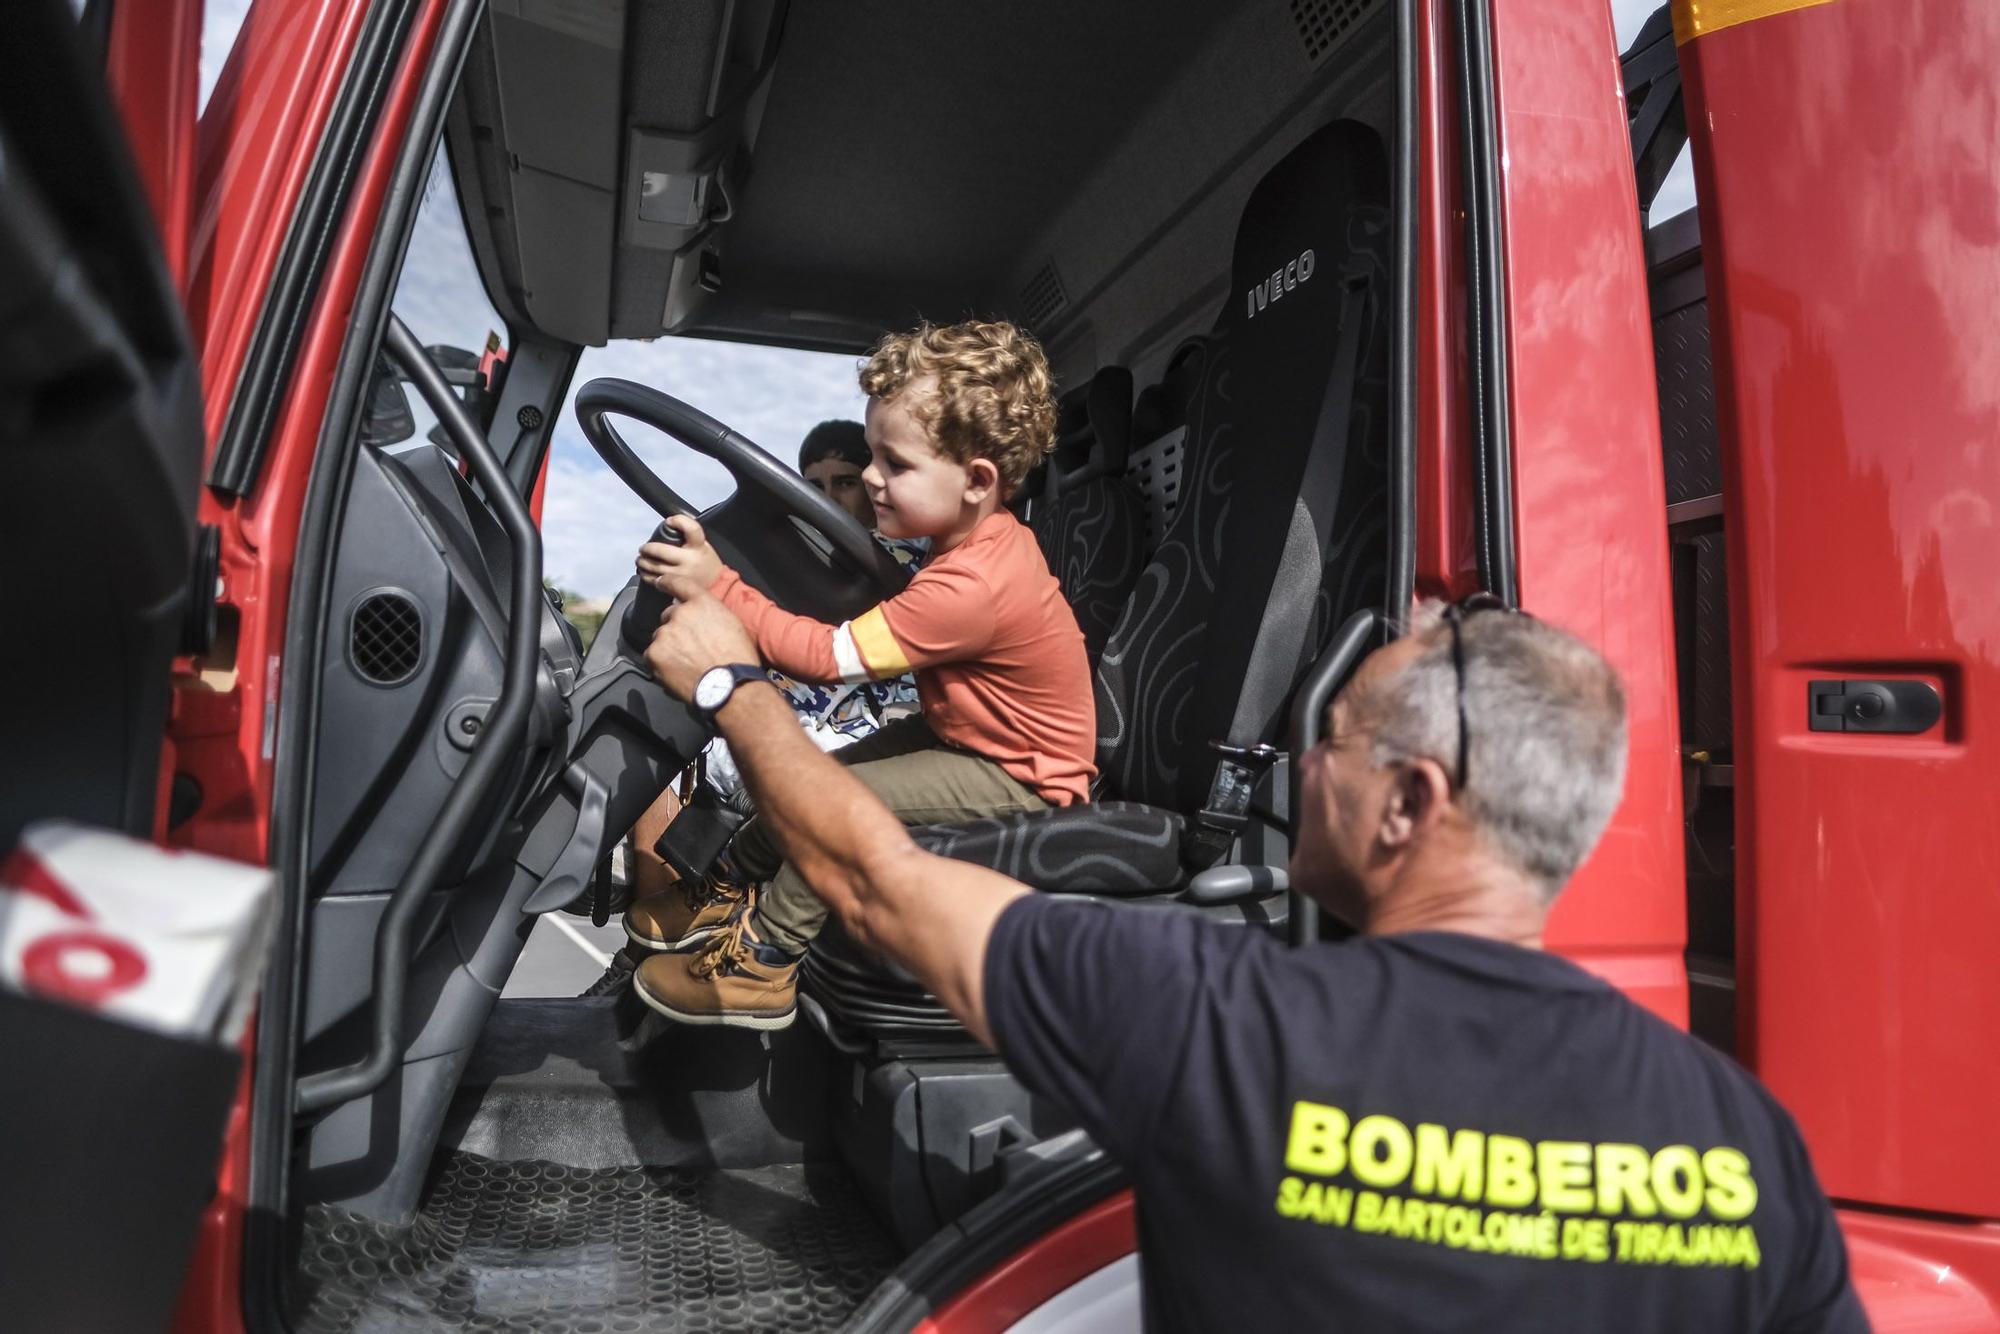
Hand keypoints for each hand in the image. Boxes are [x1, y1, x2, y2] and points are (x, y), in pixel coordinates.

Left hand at [635, 515, 723, 593]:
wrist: (717, 585)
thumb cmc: (706, 562)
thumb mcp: (704, 545)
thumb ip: (688, 536)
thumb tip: (667, 525)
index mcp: (699, 546)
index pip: (691, 528)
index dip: (678, 521)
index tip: (669, 521)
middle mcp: (690, 560)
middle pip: (661, 551)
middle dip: (647, 548)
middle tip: (643, 549)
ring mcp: (683, 574)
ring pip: (655, 567)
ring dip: (643, 562)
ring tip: (641, 560)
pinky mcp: (677, 587)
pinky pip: (656, 580)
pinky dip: (647, 576)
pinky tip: (645, 572)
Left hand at [644, 586, 759, 698]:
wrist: (730, 686)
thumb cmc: (737, 658)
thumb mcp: (731, 623)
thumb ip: (710, 612)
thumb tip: (697, 615)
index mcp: (702, 603)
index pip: (678, 583)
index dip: (667, 582)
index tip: (660, 583)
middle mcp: (680, 613)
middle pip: (669, 616)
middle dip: (676, 628)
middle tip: (691, 646)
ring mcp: (665, 633)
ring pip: (661, 637)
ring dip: (669, 646)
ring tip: (687, 662)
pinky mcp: (655, 653)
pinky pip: (652, 655)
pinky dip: (661, 662)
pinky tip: (677, 670)